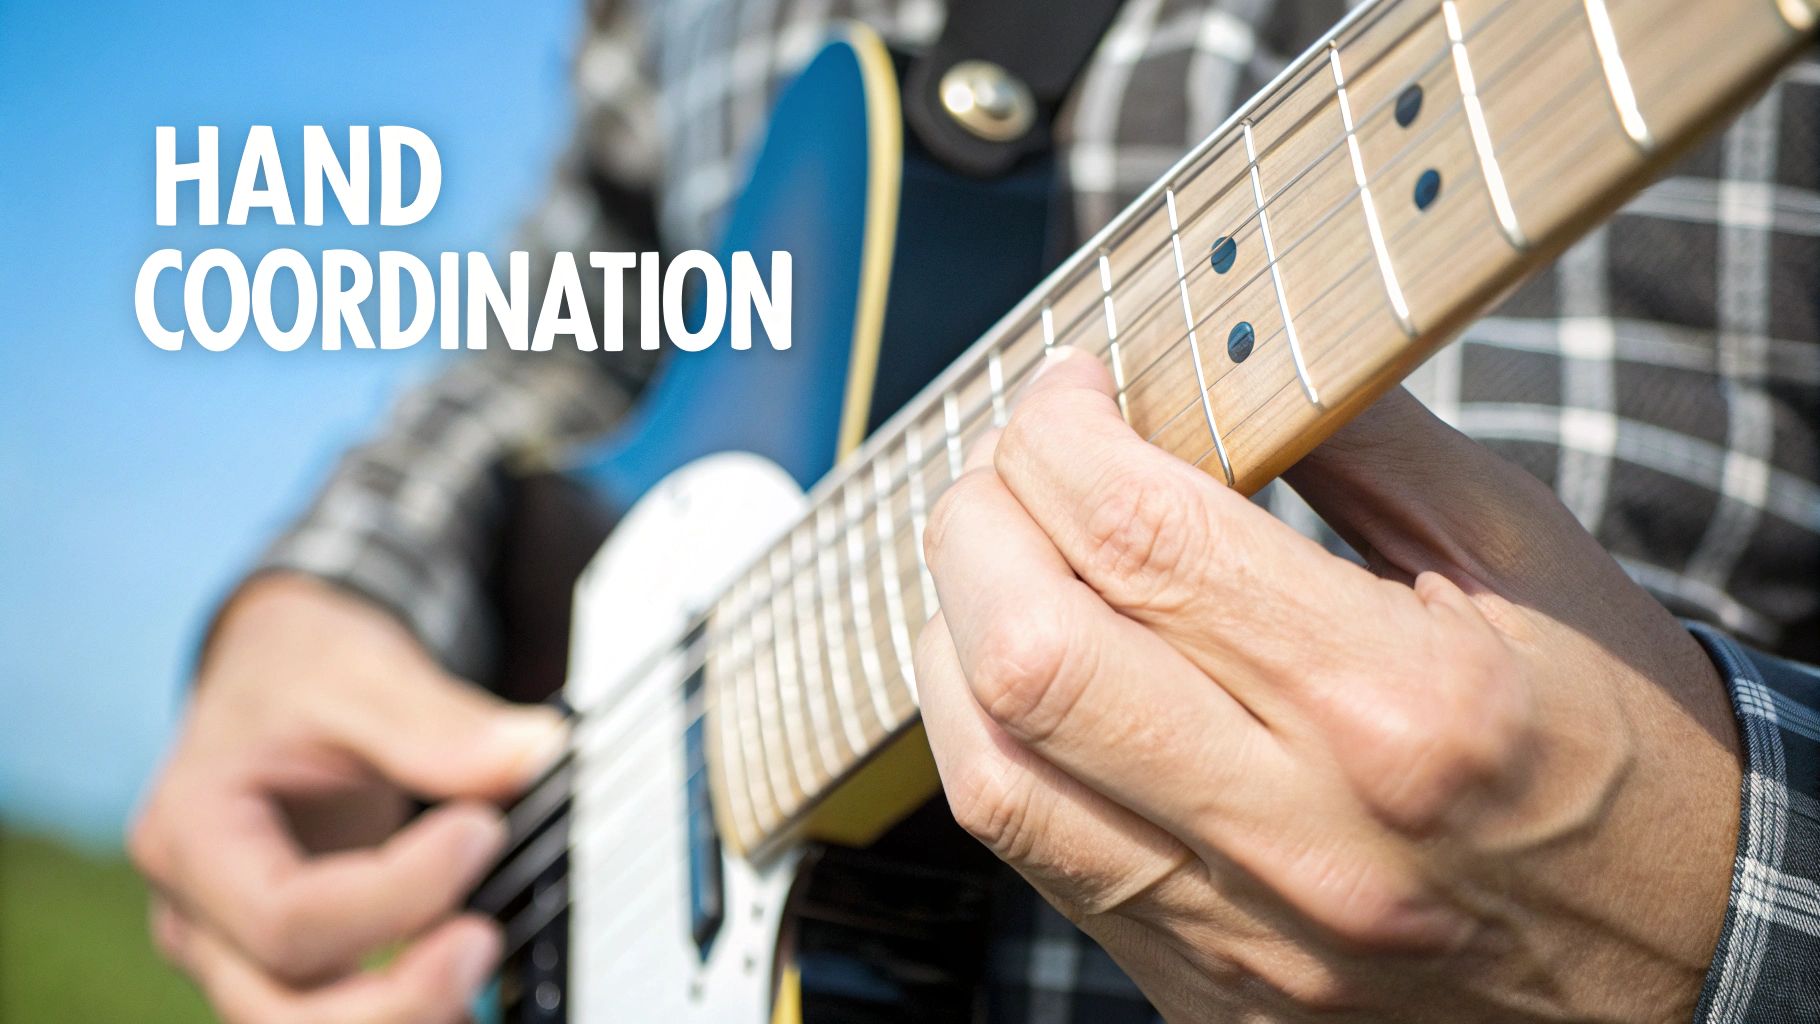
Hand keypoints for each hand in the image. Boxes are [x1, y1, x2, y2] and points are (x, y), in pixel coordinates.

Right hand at [130, 574, 564, 1023]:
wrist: (282, 672)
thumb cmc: (301, 669)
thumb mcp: (359, 671)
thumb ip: (438, 723)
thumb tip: (534, 755)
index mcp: (193, 835)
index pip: (285, 914)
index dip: (395, 895)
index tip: (480, 832)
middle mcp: (201, 914)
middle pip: (277, 1009)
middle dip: (395, 998)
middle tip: (485, 938)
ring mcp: (241, 951)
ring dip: (406, 1013)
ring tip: (483, 957)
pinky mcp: (296, 965)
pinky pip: (341, 1014)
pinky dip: (410, 1008)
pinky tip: (469, 989)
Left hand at [916, 349, 1741, 1021]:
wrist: (1682, 970)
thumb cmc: (1620, 752)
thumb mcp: (1527, 561)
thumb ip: (1363, 440)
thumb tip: (1213, 350)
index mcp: (1397, 704)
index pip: (1141, 538)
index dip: (1061, 433)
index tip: (1068, 386)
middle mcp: (1301, 834)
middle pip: (1028, 654)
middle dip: (974, 522)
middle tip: (1010, 462)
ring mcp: (1241, 933)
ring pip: (994, 771)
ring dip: (952, 633)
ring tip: (993, 558)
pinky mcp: (1203, 989)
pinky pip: (1032, 856)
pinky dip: (990, 738)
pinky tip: (1018, 671)